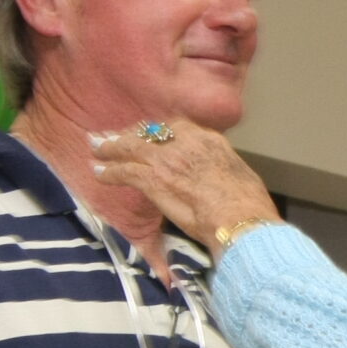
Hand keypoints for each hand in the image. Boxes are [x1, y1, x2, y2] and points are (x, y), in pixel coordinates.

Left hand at [90, 118, 281, 255]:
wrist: (242, 220)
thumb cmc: (250, 207)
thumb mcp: (241, 177)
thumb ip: (224, 170)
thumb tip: (222, 179)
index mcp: (211, 141)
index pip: (176, 127)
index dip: (157, 131)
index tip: (147, 135)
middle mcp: (187, 143)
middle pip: (150, 132)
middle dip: (129, 134)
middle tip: (112, 136)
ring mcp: (169, 160)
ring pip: (131, 147)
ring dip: (111, 148)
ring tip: (96, 149)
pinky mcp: (155, 179)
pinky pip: (124, 171)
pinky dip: (109, 172)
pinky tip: (99, 174)